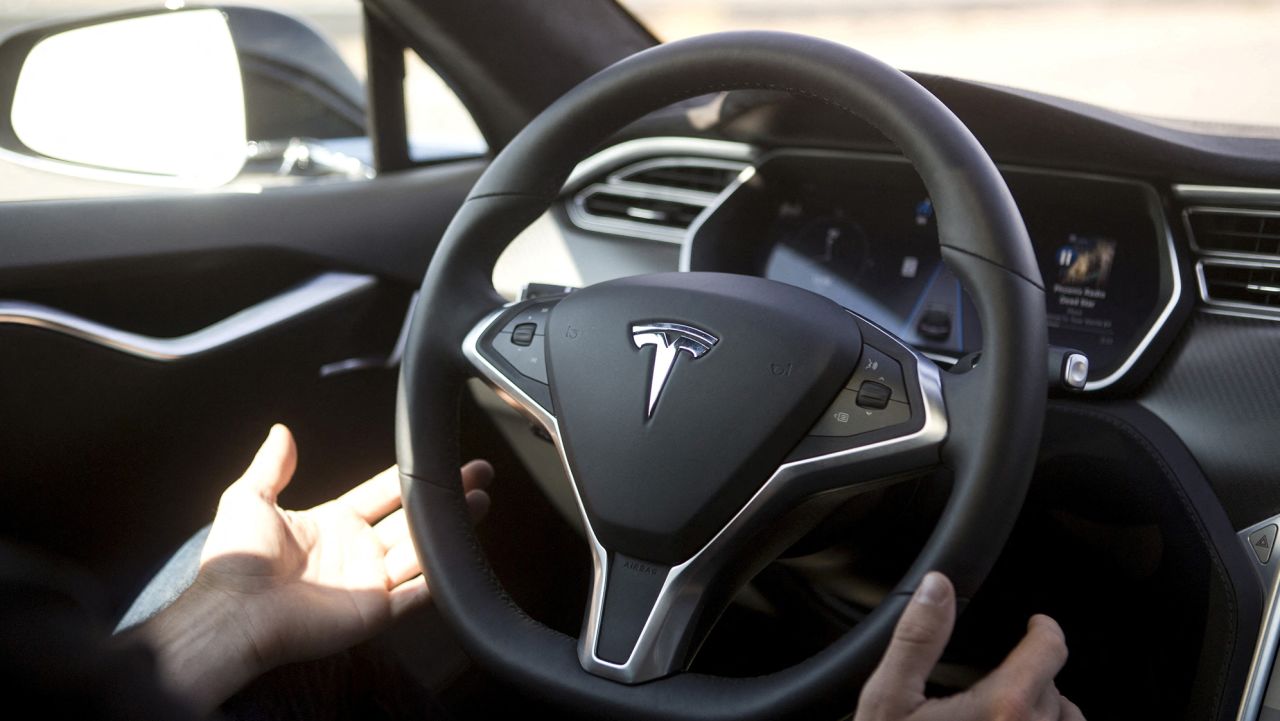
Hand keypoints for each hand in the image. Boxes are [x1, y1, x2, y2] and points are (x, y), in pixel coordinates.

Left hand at [138, 425, 491, 712]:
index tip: (439, 461)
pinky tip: (460, 556)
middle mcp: (356, 552)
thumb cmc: (235, 561)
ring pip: (422, 553)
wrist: (235, 611)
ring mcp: (368, 584)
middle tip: (476, 478)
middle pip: (412, 521)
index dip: (412, 478)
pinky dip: (438, 580)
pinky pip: (416, 596)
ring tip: (479, 504)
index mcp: (333, 523)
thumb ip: (272, 466)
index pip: (383, 494)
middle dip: (445, 500)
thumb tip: (280, 431)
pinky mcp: (375, 613)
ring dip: (450, 531)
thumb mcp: (249, 499)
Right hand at [854, 572, 1084, 720]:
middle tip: (1002, 680)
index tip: (1037, 625)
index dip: (1044, 630)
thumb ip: (917, 638)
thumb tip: (936, 586)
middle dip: (1034, 677)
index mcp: (1004, 707)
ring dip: (1046, 714)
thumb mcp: (889, 699)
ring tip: (1013, 714)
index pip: (1050, 650)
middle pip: (1056, 689)